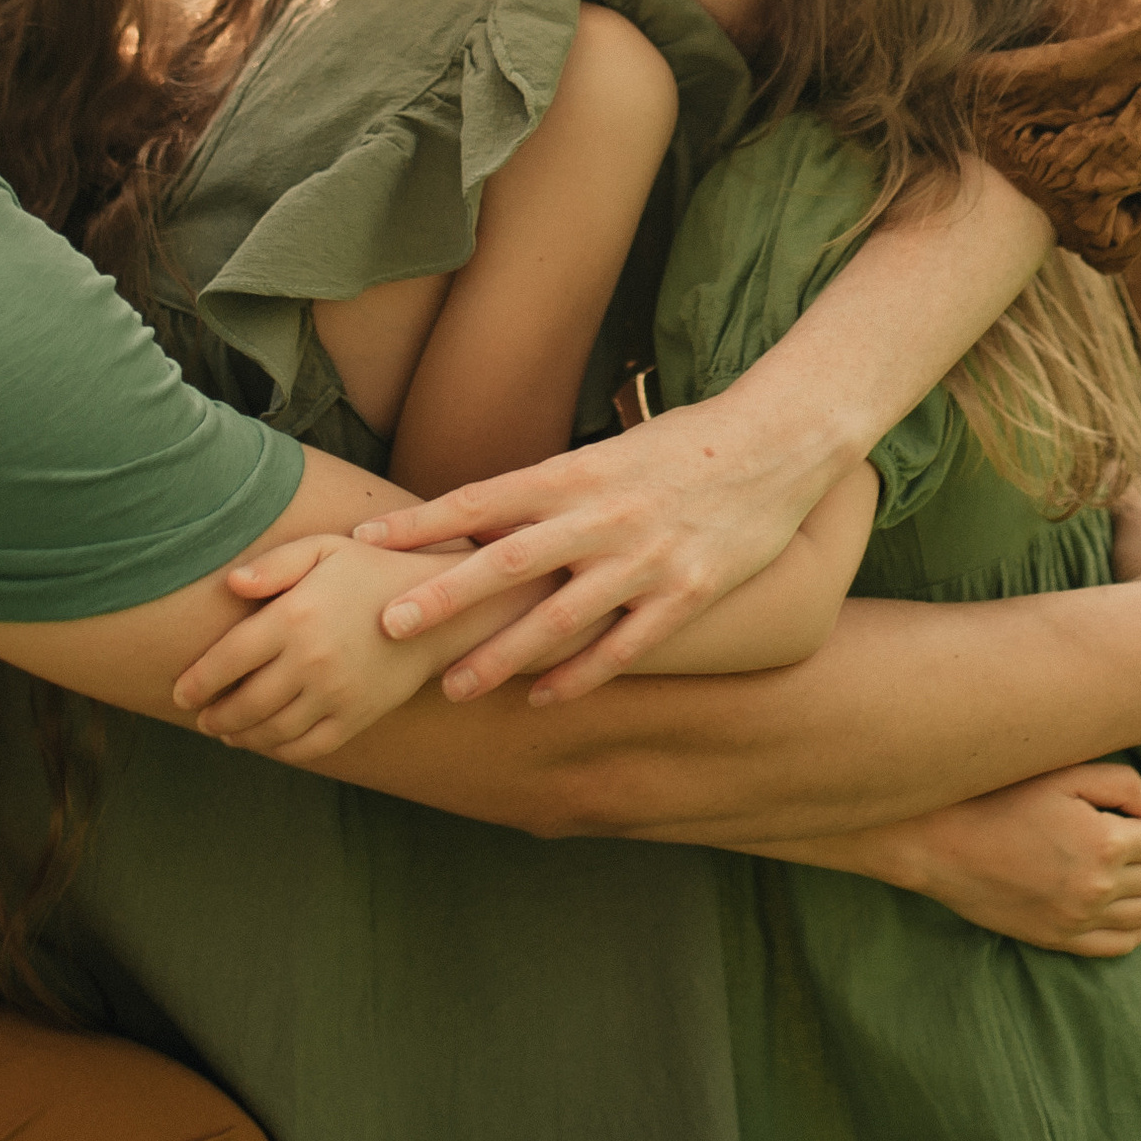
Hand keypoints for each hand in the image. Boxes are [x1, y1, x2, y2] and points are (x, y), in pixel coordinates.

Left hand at [171, 535, 459, 762]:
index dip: (197, 682)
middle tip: (201, 718)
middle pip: (245, 703)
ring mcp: (335, 694)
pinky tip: (267, 742)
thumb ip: (274, 565)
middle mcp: (310, 660)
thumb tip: (230, 584)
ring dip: (242, 737)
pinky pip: (309, 745)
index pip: (228, 660)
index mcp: (293, 617)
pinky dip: (281, 750)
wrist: (438, 608)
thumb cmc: (370, 570)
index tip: (179, 694)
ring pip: (273, 730)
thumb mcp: (323, 549)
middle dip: (215, 716)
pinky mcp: (357, 717)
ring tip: (226, 733)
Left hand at [350, 394, 834, 702]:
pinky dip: (580, 676)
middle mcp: (601, 516)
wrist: (776, 441)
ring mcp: (646, 560)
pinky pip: (625, 646)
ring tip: (452, 687)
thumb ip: (548, 488)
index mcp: (573, 473)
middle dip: (443, 598)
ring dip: (501, 657)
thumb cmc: (680, 443)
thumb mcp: (604, 452)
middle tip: (386, 625)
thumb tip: (479, 516)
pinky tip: (541, 698)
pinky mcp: (689, 594)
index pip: (479, 499)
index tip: (364, 541)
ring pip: (559, 618)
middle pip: (506, 562)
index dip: (420, 522)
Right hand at [847, 761, 1140, 956]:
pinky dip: (1139, 926)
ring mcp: (1081, 919)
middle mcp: (1100, 887)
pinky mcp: (1061, 938)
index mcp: (1104, 842)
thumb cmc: (993, 795)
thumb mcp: (1058, 773)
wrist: (938, 841)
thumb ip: (1118, 782)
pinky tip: (1134, 907)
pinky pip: (1121, 943)